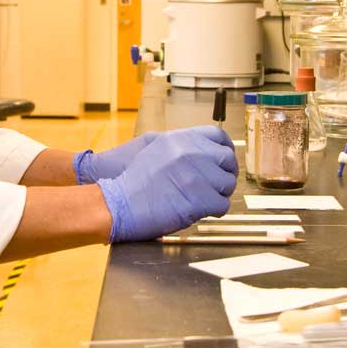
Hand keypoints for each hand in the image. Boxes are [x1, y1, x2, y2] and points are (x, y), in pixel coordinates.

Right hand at [96, 127, 236, 241]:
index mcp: (180, 139)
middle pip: (227, 160)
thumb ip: (180, 145)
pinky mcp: (199, 200)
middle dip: (224, 174)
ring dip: (218, 194)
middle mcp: (190, 153)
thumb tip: (203, 150)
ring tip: (202, 199)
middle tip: (215, 185)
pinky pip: (222, 205)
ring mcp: (196, 176)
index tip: (224, 161)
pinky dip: (214, 211)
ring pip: (227, 184)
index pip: (218, 136)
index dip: (225, 149)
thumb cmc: (133, 181)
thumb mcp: (154, 148)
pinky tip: (201, 211)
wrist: (119, 203)